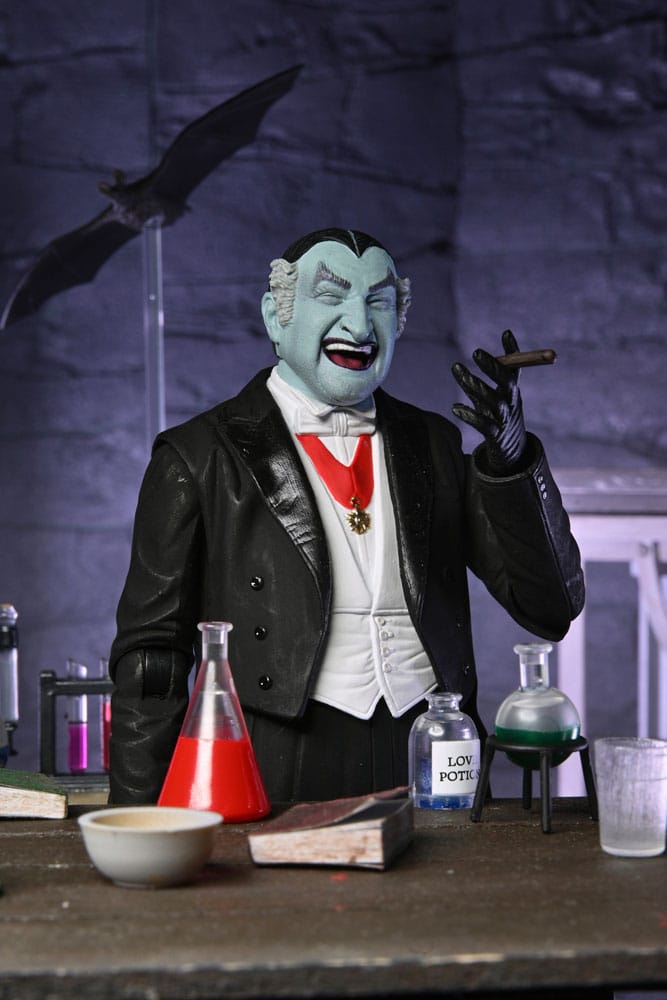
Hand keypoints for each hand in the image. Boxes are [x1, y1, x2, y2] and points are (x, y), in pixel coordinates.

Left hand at [451, 329, 527, 472]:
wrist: (511, 450)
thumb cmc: (497, 418)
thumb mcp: (490, 399)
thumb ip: (474, 384)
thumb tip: (455, 367)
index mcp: (513, 391)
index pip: (516, 368)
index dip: (513, 351)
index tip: (506, 333)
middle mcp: (512, 402)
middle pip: (506, 382)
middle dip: (492, 367)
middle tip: (476, 352)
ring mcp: (505, 419)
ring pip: (492, 401)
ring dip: (475, 386)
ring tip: (457, 370)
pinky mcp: (495, 435)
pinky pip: (484, 424)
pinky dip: (470, 415)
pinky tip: (455, 408)